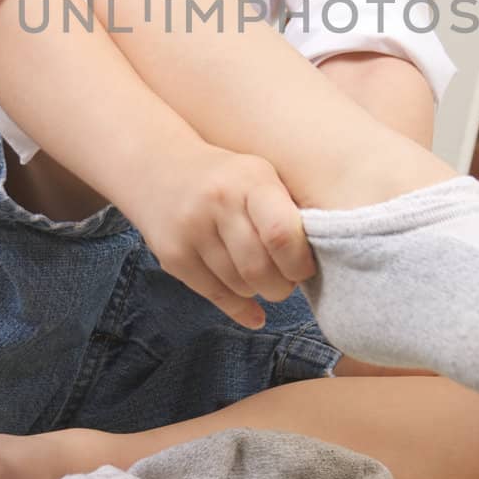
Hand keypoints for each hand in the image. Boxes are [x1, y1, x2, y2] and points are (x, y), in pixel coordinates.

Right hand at [129, 143, 316, 328]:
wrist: (159, 167)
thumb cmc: (227, 178)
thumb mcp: (260, 176)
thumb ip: (287, 212)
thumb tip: (319, 261)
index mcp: (251, 180)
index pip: (282, 235)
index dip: (300, 264)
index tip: (304, 267)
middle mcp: (218, 202)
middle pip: (260, 269)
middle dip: (281, 287)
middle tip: (285, 283)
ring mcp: (191, 229)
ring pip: (239, 286)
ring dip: (258, 292)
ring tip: (261, 278)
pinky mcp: (172, 255)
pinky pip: (213, 295)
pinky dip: (239, 307)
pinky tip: (253, 311)